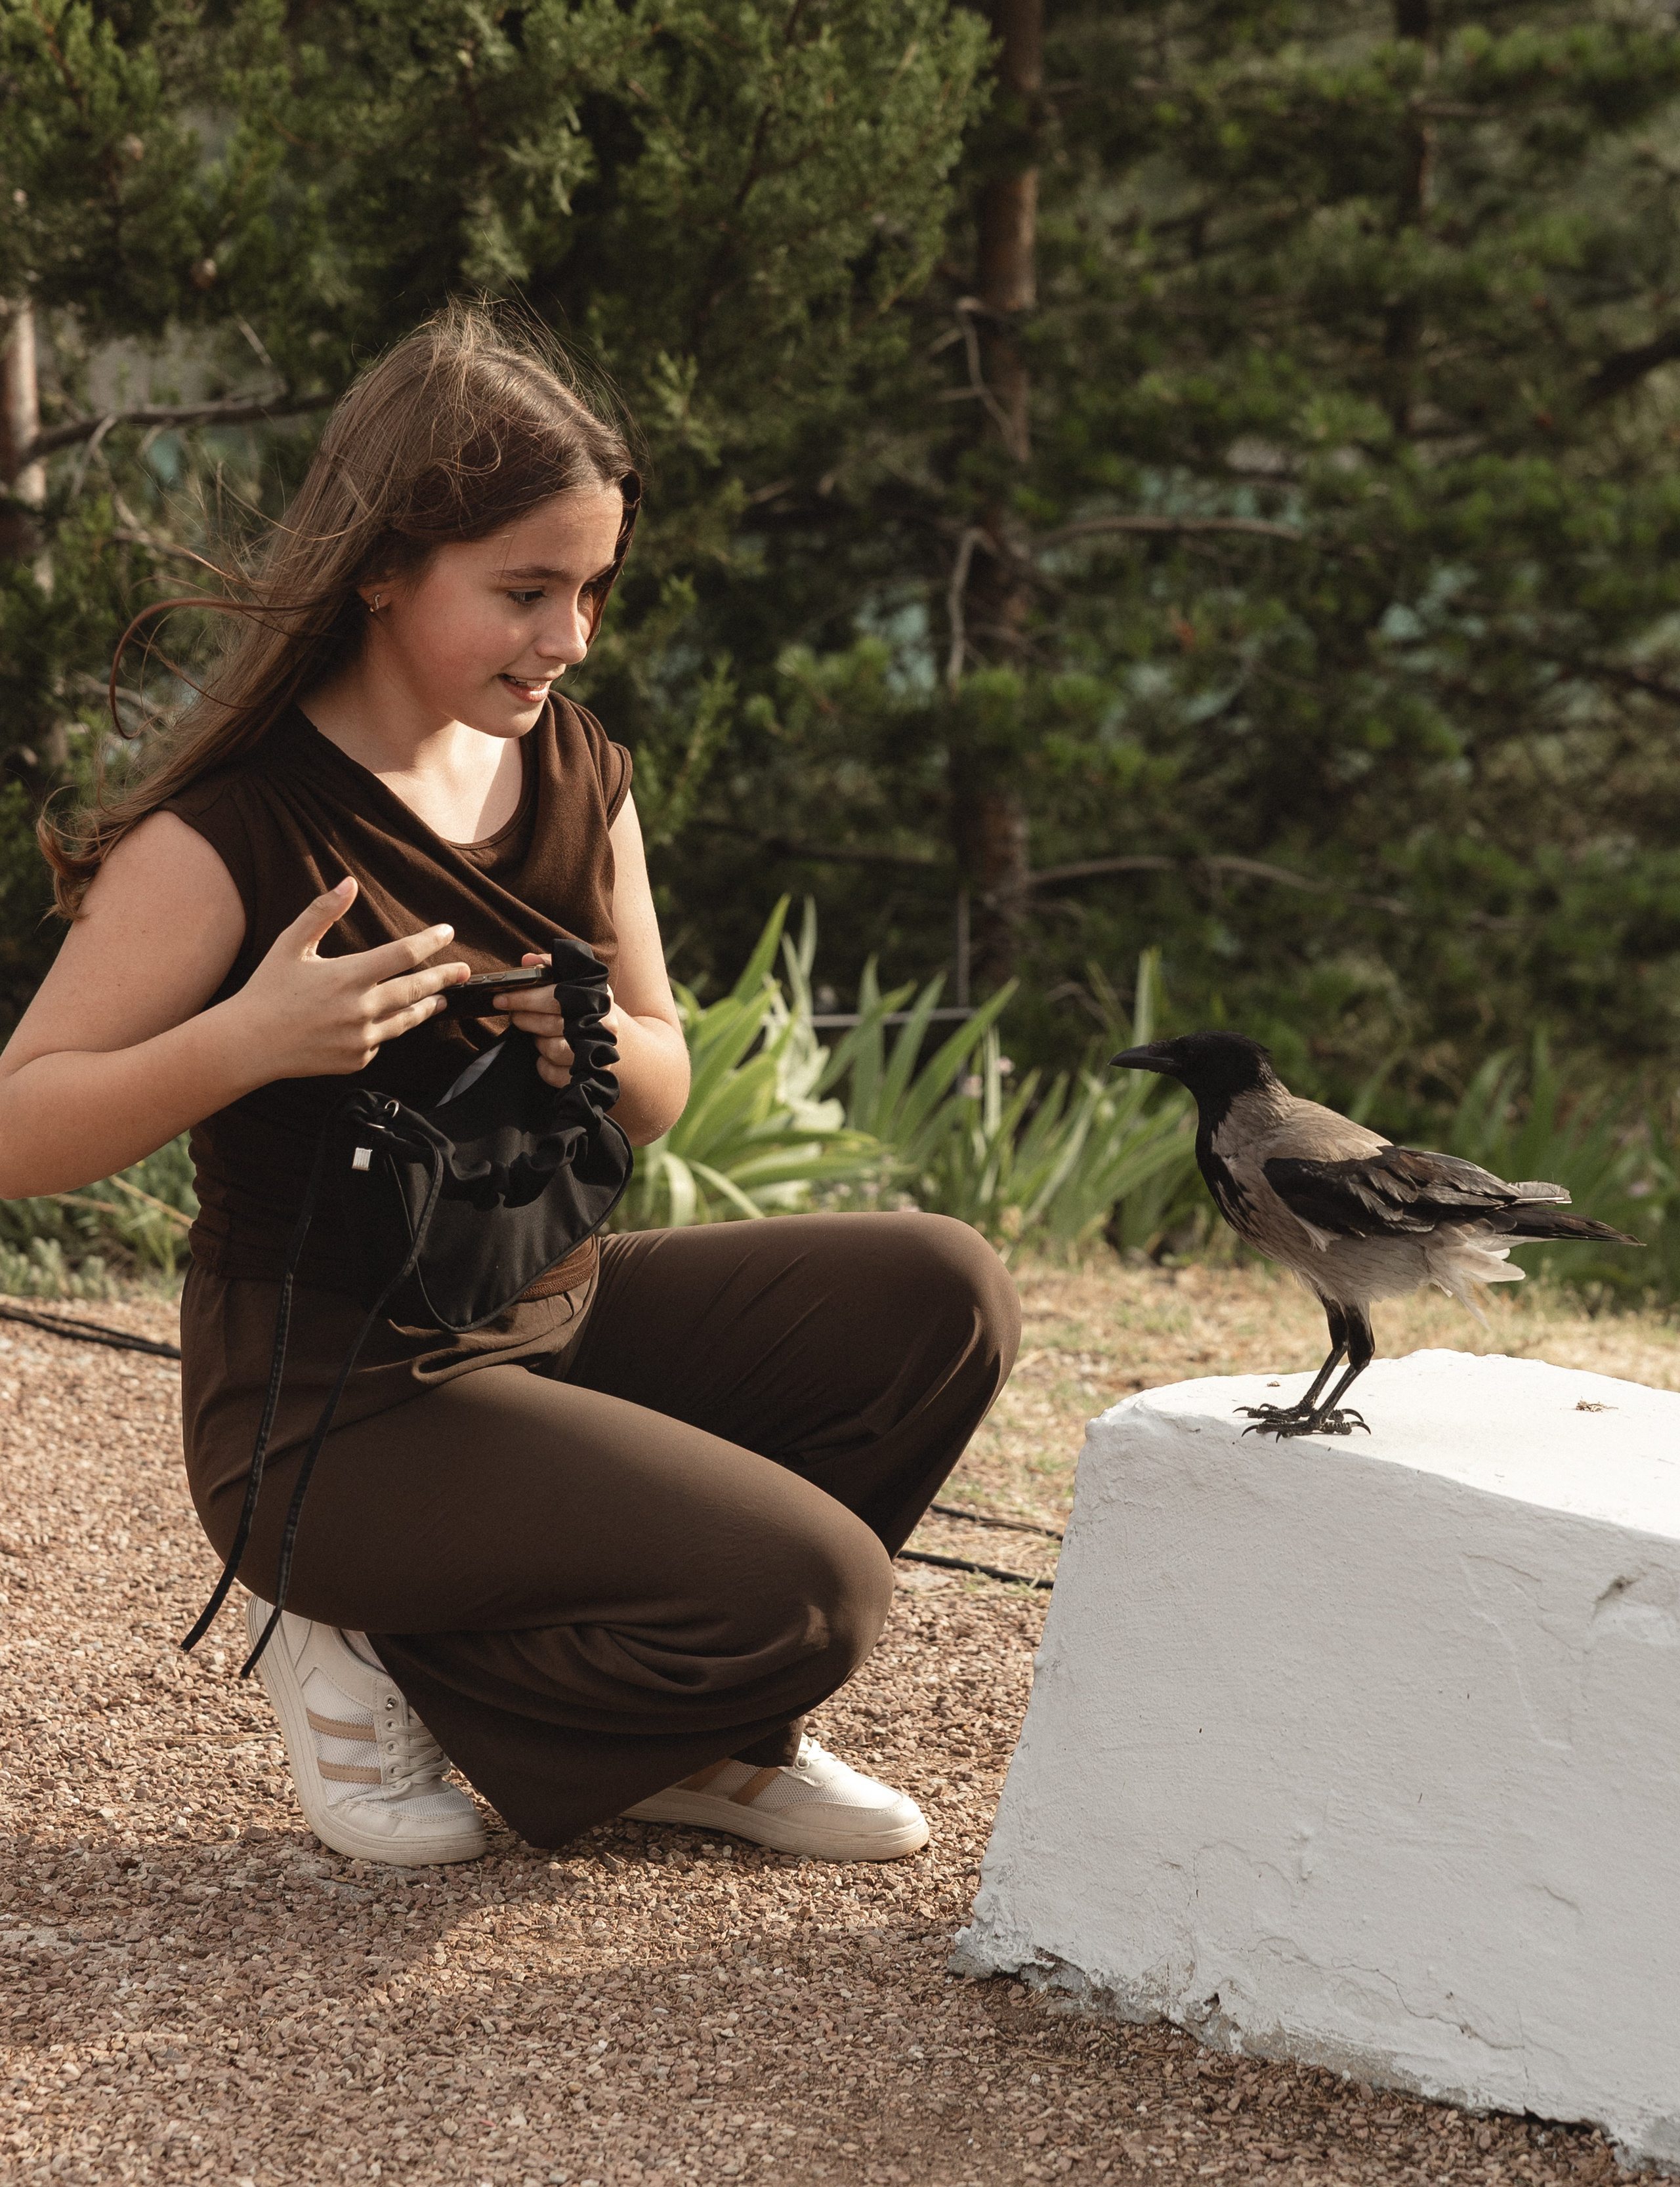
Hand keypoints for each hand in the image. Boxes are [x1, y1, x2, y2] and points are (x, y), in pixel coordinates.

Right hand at [223, 877, 468, 1078]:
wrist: (247, 1044)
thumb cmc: (268, 989)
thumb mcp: (291, 944)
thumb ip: (322, 911)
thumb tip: (349, 882)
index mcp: (348, 976)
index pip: (404, 954)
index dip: (430, 941)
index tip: (448, 932)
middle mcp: (361, 1009)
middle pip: (416, 989)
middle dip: (444, 978)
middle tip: (464, 971)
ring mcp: (361, 1038)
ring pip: (406, 1020)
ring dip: (426, 1006)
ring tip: (440, 998)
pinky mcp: (357, 1059)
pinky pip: (381, 1041)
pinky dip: (385, 1028)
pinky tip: (385, 1020)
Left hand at [491, 953, 617, 1089]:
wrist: (612, 1036)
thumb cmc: (583, 1006)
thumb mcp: (573, 981)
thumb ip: (550, 968)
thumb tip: (527, 961)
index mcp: (598, 995)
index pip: (555, 997)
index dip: (525, 998)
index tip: (501, 999)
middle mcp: (604, 1023)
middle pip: (552, 1025)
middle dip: (525, 1020)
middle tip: (514, 1016)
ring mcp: (599, 1051)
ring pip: (553, 1050)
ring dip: (539, 1043)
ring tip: (538, 1035)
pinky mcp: (591, 1073)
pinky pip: (555, 1074)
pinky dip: (544, 1066)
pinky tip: (545, 1056)